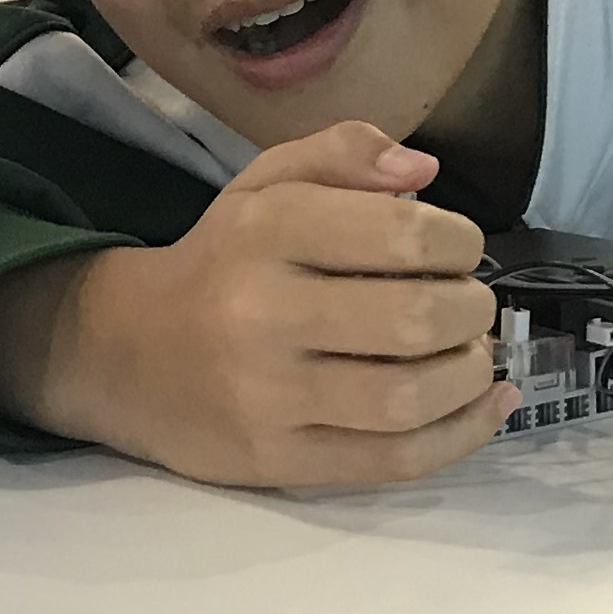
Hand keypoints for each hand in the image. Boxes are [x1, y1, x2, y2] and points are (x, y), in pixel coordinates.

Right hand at [0, 122, 509, 487]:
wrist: (124, 355)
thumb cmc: (221, 263)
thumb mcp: (265, 184)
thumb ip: (342, 154)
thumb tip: (423, 169)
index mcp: (267, 231)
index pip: (403, 235)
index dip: (459, 242)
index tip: (458, 248)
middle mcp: (263, 313)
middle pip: (416, 319)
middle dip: (471, 309)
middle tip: (469, 304)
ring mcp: (269, 396)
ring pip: (409, 397)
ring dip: (470, 375)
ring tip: (472, 354)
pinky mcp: (279, 459)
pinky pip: (393, 459)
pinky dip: (461, 434)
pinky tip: (488, 403)